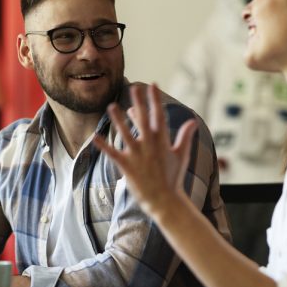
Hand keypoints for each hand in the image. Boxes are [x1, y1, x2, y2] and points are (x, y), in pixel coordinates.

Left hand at [93, 84, 197, 217]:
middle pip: (143, 119)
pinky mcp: (127, 166)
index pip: (159, 115)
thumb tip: (192, 121)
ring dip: (118, 119)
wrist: (165, 200)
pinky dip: (103, 146)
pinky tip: (94, 137)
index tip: (153, 85)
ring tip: (111, 106)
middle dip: (139, 102)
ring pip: (126, 133)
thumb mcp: (182, 155)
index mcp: (163, 141)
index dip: (155, 100)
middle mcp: (150, 145)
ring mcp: (137, 155)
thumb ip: (185, 136)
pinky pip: (113, 154)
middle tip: (134, 87)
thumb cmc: (174, 178)